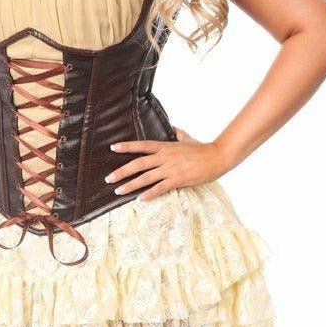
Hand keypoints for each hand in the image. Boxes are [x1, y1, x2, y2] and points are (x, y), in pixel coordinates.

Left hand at [105, 127, 229, 201]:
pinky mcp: (178, 179)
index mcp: (165, 147)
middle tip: (108, 178)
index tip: (113, 148)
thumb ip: (178, 133)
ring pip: (146, 177)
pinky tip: (140, 199)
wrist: (216, 157)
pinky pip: (160, 188)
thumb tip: (173, 127)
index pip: (142, 145)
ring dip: (131, 184)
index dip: (127, 146)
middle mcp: (165, 157)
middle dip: (122, 171)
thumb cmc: (202, 148)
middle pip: (139, 163)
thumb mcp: (187, 138)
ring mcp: (171, 169)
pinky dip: (149, 194)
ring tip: (118, 191)